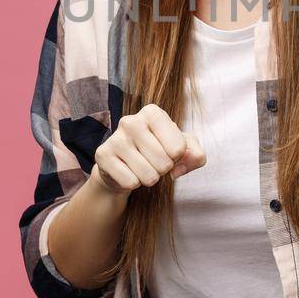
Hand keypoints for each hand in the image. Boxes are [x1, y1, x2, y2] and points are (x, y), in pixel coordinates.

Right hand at [91, 103, 205, 196]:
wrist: (124, 164)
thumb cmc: (159, 151)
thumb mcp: (185, 150)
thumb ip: (196, 155)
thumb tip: (179, 168)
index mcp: (153, 113)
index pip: (179, 147)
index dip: (178, 157)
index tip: (169, 151)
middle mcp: (131, 121)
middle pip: (164, 162)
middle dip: (163, 169)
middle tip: (154, 162)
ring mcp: (115, 138)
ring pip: (148, 175)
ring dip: (150, 178)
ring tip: (142, 167)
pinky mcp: (103, 156)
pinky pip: (130, 182)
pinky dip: (134, 184)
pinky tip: (128, 171)